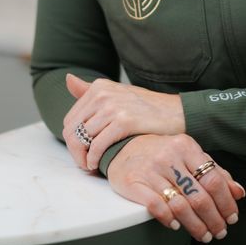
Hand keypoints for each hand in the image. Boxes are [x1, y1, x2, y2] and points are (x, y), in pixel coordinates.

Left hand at [62, 73, 184, 171]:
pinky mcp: (124, 121)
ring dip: (82, 158)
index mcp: (99, 87)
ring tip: (91, 166)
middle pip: (72, 130)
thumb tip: (68, 78)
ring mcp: (113, 107)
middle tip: (83, 163)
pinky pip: (97, 146)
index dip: (72, 140)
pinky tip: (97, 164)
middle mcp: (103, 94)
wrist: (176, 113)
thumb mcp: (117, 93)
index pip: (70, 119)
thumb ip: (90, 90)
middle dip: (74, 151)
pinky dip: (93, 159)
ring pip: (82, 139)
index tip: (81, 152)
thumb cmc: (146, 108)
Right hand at [106, 134, 245, 242]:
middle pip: (199, 196)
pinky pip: (156, 206)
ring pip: (180, 205)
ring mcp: (151, 170)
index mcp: (186, 147)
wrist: (122, 146)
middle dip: (214, 219)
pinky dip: (169, 220)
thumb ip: (214, 172)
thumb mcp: (189, 156)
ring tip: (204, 235)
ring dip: (196, 226)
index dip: (226, 202)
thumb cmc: (160, 153)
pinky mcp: (134, 182)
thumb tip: (238, 192)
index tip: (232, 217)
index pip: (214, 180)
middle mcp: (169, 156)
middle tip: (219, 231)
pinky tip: (177, 226)